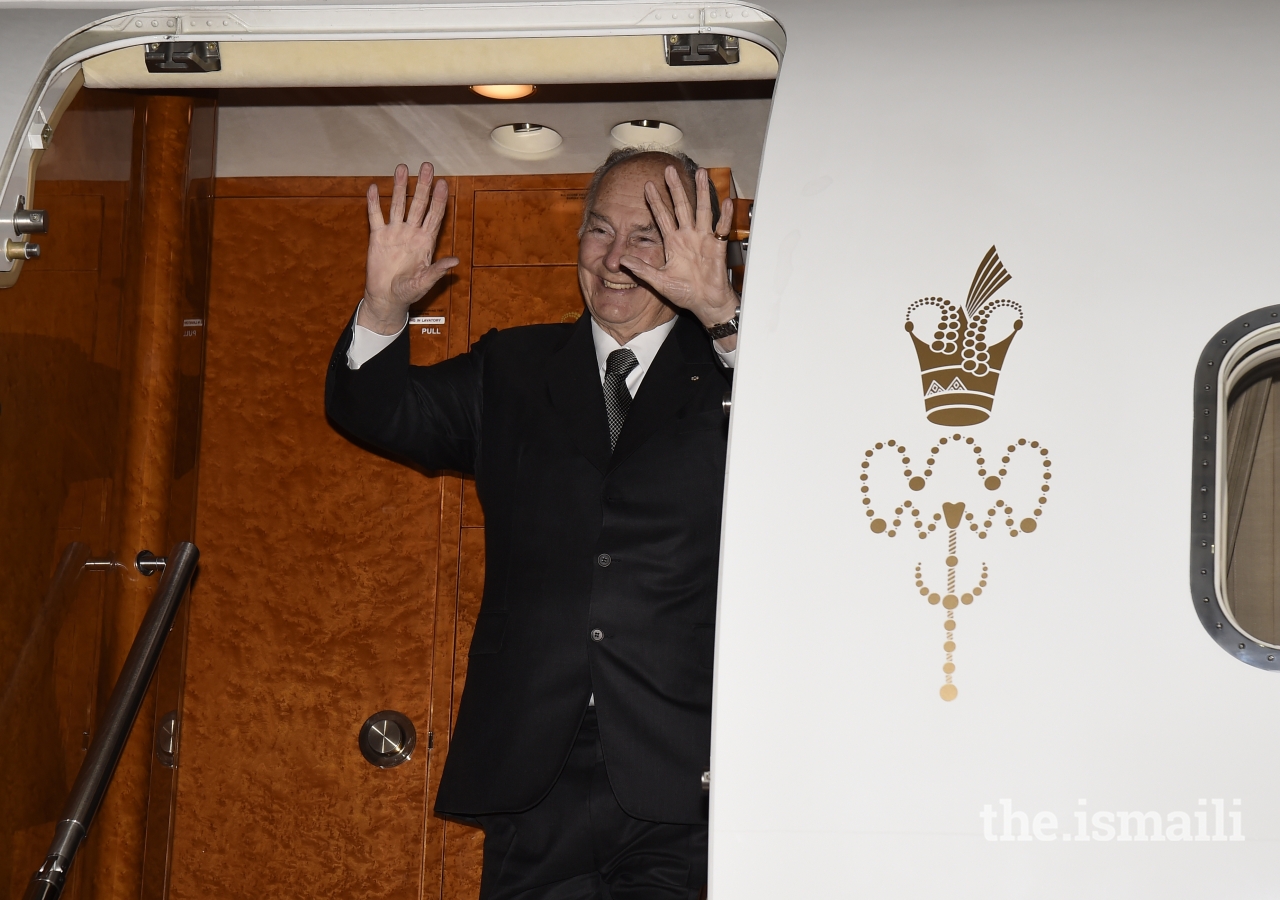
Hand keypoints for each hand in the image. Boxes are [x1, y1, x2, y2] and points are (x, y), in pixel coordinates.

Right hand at [360, 162, 458, 334]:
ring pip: (398, 204)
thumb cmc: (409, 291)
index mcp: (425, 241)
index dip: (439, 200)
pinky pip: (375, 216)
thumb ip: (438, 270)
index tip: (443, 183)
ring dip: (400, 187)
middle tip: (427, 166)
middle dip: (423, 185)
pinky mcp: (378, 236)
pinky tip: (373, 187)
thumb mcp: (425, 282)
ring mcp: (394, 232)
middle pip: (418, 204)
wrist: (387, 297)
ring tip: (402, 168)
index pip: (435, 216)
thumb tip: (455, 261)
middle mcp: (411, 232)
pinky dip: (374, 202)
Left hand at [620, 166, 737, 333]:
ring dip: (701, 192)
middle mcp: (688, 236)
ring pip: (702, 210)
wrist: (705, 303)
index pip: (662, 217)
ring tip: (700, 172)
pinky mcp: (717, 247)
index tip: (647, 185)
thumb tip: (621, 260)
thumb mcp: (658, 281)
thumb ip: (641, 270)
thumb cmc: (684, 293)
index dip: (655, 202)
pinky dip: (724, 216)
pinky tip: (725, 202)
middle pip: (681, 207)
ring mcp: (703, 239)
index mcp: (673, 242)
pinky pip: (721, 228)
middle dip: (675, 188)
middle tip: (669, 170)